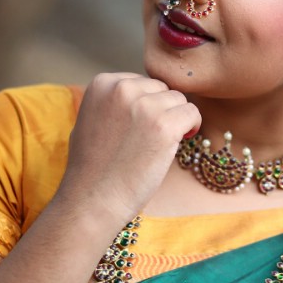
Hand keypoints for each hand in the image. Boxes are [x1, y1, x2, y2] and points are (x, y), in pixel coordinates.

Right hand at [50, 73, 199, 227]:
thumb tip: (140, 92)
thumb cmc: (91, 168)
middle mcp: (123, 88)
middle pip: (161, 88)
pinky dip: (191, 127)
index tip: (139, 128)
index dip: (145, 106)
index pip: (141, 82)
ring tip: (158, 144)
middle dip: (161, 111)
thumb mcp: (90, 120)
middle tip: (149, 140)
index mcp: (103, 83)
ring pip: (179, 100)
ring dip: (175, 120)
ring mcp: (144, 106)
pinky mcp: (164, 125)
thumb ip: (112, 101)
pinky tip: (178, 143)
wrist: (92, 200)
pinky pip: (192, 113)